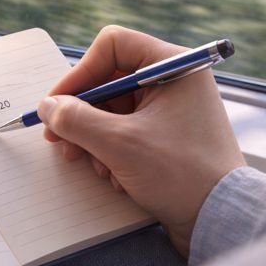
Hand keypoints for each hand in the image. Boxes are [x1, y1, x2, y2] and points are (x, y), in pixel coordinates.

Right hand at [38, 25, 245, 256]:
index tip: (58, 103)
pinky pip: (123, 130)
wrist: (219, 219)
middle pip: (107, 81)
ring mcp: (170, 108)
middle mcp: (173, 80)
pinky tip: (112, 174)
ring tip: (88, 163)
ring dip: (92, 138)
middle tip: (59, 138)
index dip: (80, 72)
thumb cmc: (180, 174)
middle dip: (80, 114)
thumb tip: (47, 107)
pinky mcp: (165, 135)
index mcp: (173, 66)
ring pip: (111, 110)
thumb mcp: (118, 144)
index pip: (112, 46)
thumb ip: (75, 120)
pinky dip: (109, 151)